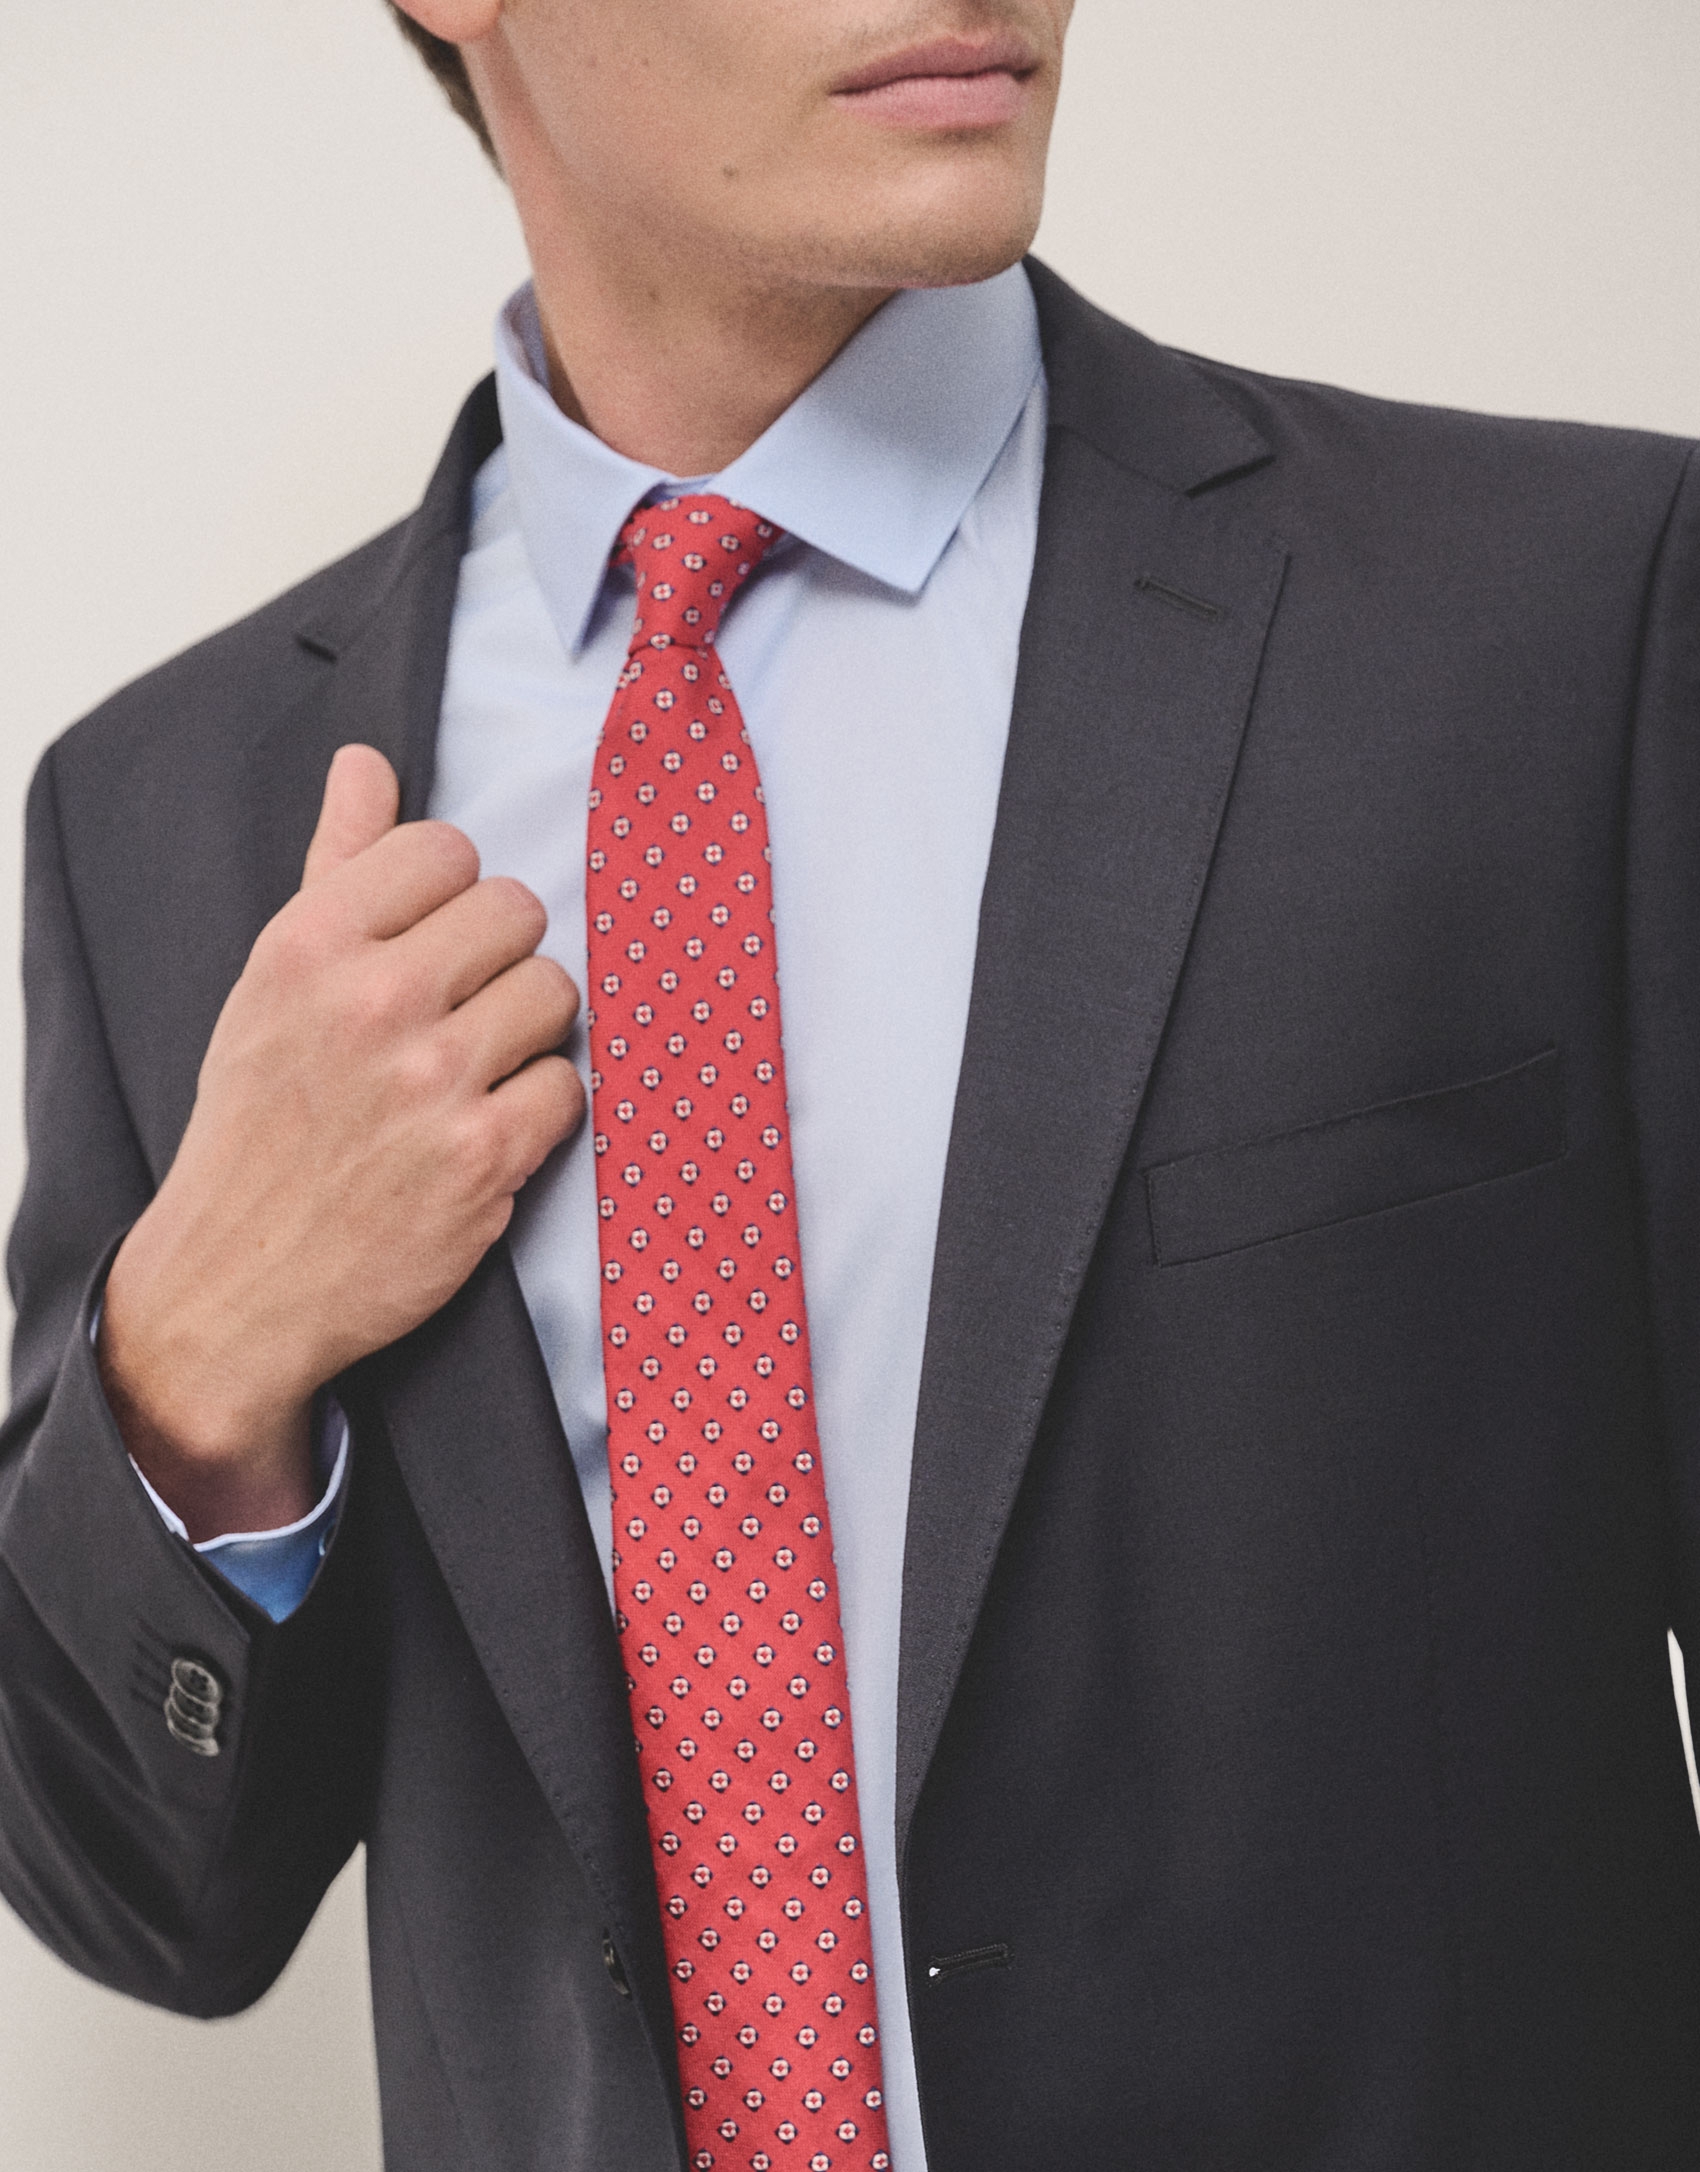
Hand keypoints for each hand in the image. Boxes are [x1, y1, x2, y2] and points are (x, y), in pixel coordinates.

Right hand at [98, 744, 583, 1540]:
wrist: (240, 1281)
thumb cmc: (261, 1123)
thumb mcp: (272, 984)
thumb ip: (336, 867)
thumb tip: (366, 762)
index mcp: (311, 945)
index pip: (445, 848)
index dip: (450, 894)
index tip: (429, 941)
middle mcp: (372, 1003)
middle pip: (515, 911)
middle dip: (499, 957)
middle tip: (459, 1010)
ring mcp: (432, 1083)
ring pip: (554, 993)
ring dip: (528, 1032)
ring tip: (475, 1069)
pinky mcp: (486, 1159)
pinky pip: (568, 1086)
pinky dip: (541, 1109)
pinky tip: (490, 1129)